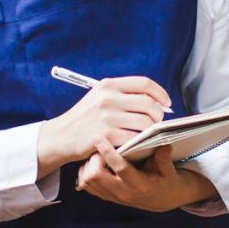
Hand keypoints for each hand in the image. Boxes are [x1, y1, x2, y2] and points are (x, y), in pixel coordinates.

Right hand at [37, 75, 171, 173]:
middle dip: (159, 115)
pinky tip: (138, 143)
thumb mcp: (99, 97)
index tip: (167, 102)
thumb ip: (123, 94)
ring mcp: (107, 117)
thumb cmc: (85, 118)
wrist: (62, 136)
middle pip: (149, 103)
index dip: (160, 93)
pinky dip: (140, 142)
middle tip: (158, 122)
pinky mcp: (107, 136)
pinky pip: (135, 138)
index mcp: (108, 85)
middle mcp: (108, 98)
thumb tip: (154, 99)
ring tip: (148, 134)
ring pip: (145, 123)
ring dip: (152, 131)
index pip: (144, 83)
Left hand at [76, 142, 213, 212]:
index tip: (99, 137)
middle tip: (99, 147)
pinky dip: (86, 172)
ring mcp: (113, 196)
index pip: (120, 168)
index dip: (108, 152)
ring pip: (87, 181)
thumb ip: (164, 157)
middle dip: (94, 159)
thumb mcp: (168, 169)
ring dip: (88, 165)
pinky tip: (95, 163)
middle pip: (95, 176)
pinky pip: (86, 186)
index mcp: (140, 185)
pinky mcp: (106, 196)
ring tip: (97, 154)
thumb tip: (164, 143)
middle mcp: (123, 193)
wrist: (162, 199)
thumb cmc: (165, 180)